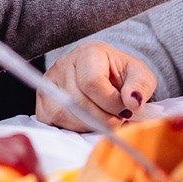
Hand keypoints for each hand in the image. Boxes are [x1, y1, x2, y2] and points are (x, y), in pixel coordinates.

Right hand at [39, 41, 156, 130]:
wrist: (107, 77)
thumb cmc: (122, 76)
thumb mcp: (140, 76)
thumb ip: (141, 86)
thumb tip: (132, 102)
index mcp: (88, 52)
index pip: (92, 82)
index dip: (111, 103)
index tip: (126, 110)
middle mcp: (64, 63)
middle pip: (77, 101)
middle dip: (102, 118)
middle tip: (117, 118)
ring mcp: (50, 82)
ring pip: (63, 113)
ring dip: (88, 125)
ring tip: (104, 119)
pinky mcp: (42, 101)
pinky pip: (52, 121)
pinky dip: (72, 128)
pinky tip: (87, 123)